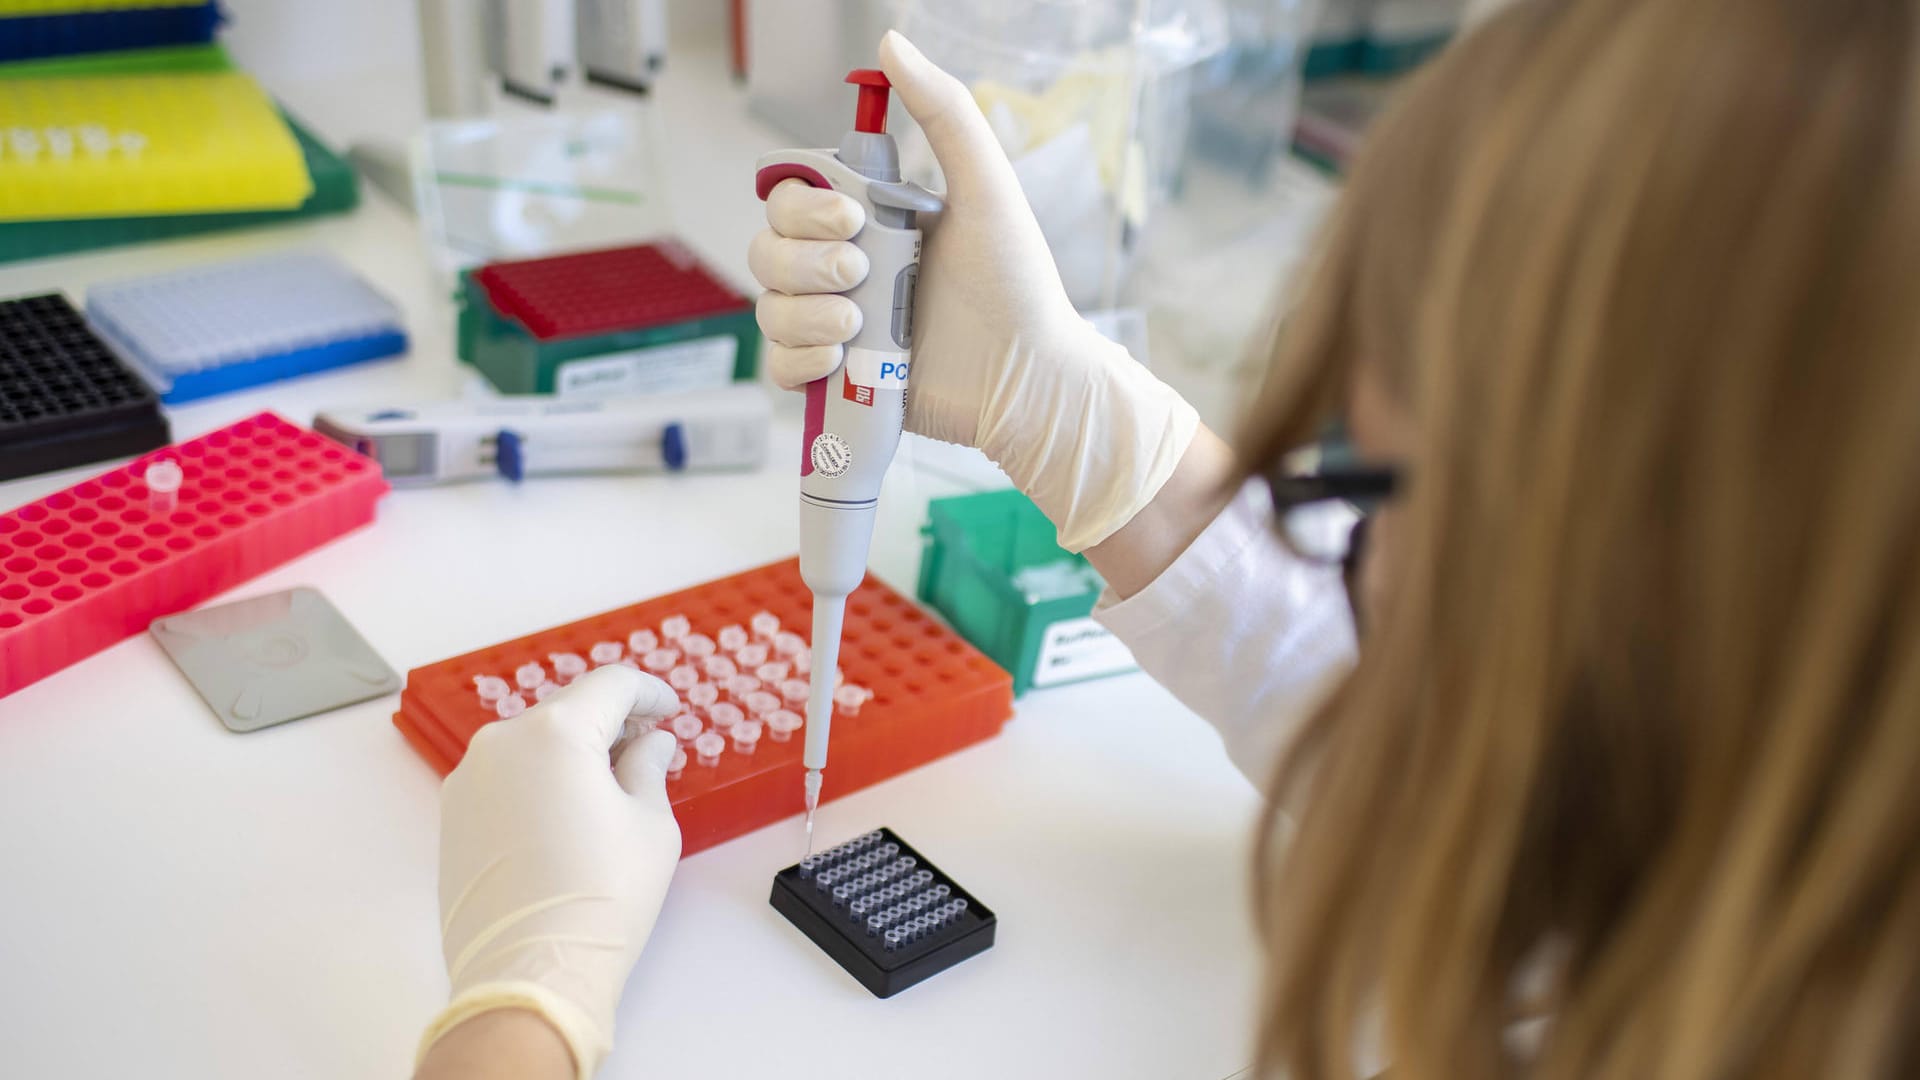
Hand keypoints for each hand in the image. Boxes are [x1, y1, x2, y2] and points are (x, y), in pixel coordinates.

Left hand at [416, 666, 682, 1079]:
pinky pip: (504, 779)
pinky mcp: (452, 818)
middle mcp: (501, 744)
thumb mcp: (650, 825)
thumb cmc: (600, 900)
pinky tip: (566, 817)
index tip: (669, 709)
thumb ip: (649, 768)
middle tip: (647, 748)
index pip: (611, 685)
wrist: (530, 974)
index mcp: (556, 733)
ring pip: (532, 745)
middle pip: (567, 710)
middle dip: (610, 723)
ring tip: (609, 788)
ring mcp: (467, 780)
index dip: (649, 693)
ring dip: (571, 753)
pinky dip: (538, 782)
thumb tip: (651, 745)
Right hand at [750, 30, 1199, 552]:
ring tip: (859, 328)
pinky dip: (798, 361)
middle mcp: (843, 271)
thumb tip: (891, 43)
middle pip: (767, 252)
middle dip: (803, 264)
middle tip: (859, 275)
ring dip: (804, 315)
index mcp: (867, 222)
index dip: (802, 208)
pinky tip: (839, 360)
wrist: (1029, 377)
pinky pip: (779, 365)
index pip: (790, 199)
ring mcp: (835, 327)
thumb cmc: (1016, 284)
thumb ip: (944, 112)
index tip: (850, 218)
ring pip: (769, 309)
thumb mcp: (985, 187)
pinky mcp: (836, 379)